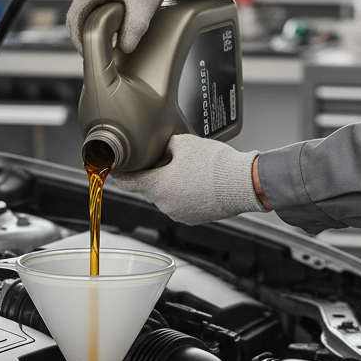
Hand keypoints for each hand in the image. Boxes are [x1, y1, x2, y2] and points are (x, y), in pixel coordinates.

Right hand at [66, 0, 182, 54]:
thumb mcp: (144, 3)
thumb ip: (135, 27)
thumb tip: (124, 49)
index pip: (74, 20)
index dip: (78, 41)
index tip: (90, 57)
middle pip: (76, 20)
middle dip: (85, 39)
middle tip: (99, 57)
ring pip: (85, 16)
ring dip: (92, 32)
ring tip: (105, 48)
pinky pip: (92, 11)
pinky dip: (98, 24)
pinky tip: (111, 35)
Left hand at [112, 134, 267, 224]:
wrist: (243, 184)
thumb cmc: (215, 164)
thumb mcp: (184, 142)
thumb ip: (166, 145)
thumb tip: (164, 148)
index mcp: (156, 186)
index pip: (126, 182)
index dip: (120, 173)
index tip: (117, 168)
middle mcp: (164, 205)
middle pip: (149, 187)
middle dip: (155, 174)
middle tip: (167, 160)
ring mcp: (178, 214)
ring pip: (166, 196)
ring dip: (171, 185)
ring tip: (190, 170)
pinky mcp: (192, 219)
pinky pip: (181, 204)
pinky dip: (185, 194)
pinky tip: (199, 182)